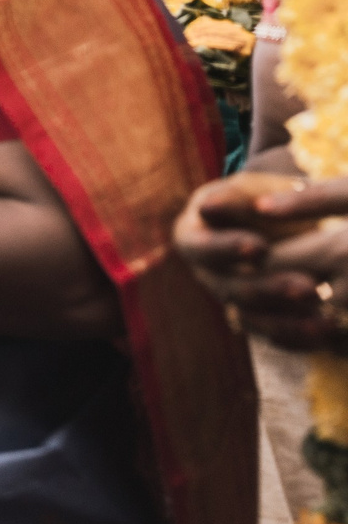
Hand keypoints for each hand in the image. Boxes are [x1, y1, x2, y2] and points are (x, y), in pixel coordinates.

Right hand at [176, 171, 347, 349]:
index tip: (261, 247)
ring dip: (287, 314)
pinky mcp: (258, 319)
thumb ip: (240, 196)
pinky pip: (274, 335)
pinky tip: (328, 331)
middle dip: (268, 287)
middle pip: (229, 287)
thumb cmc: (265, 194)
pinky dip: (299, 335)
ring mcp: (231, 298)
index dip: (228, 249)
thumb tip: (210, 207)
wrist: (281, 219)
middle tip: (307, 286)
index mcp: (194, 236)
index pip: (202, 247)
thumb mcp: (252, 188)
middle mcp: (207, 273)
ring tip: (323, 303)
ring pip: (252, 316)